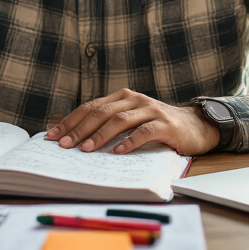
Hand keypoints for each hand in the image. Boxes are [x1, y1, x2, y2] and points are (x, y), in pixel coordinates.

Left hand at [44, 88, 220, 155]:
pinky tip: (117, 152)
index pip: (90, 107)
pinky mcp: (166, 125)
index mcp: (123, 97)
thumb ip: (106, 123)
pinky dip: (129, 142)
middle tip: (63, 144)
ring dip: (100, 136)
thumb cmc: (157, 126)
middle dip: (79, 129)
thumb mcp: (130, 121)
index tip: (52, 136)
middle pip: (101, 112)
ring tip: (85, 150)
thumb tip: (69, 132)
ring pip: (120, 120)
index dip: (70, 121)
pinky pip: (145, 132)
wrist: (196, 126)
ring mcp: (151, 110)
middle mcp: (135, 100)